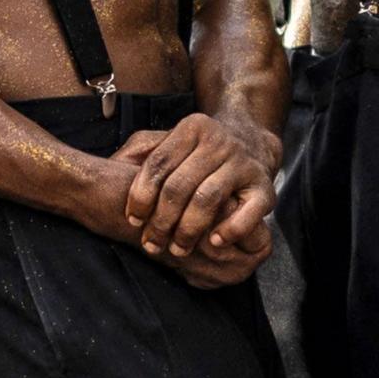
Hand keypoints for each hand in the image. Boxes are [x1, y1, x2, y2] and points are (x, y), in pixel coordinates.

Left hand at [113, 112, 279, 262]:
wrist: (251, 142)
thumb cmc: (198, 152)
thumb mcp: (168, 140)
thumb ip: (141, 152)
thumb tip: (114, 169)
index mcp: (191, 129)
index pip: (158, 165)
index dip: (141, 196)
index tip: (133, 221)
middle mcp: (218, 142)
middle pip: (179, 185)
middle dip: (161, 221)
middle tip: (152, 244)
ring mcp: (242, 163)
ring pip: (207, 199)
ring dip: (187, 230)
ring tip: (177, 249)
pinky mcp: (264, 186)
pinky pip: (248, 211)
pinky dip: (231, 229)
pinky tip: (214, 242)